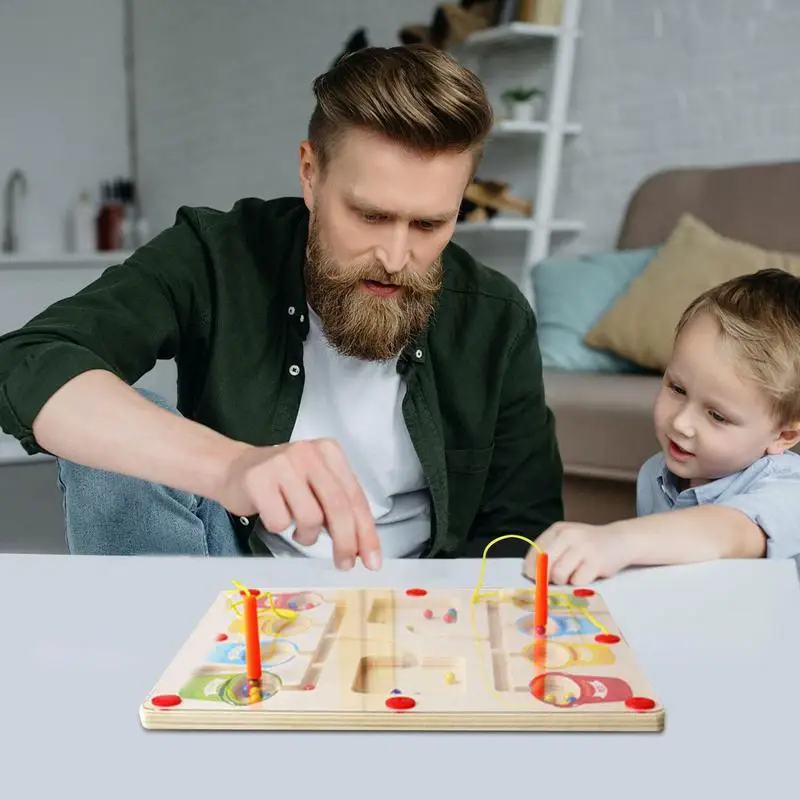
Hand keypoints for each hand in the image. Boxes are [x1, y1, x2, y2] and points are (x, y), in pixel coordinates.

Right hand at [216, 438, 379, 570]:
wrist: (233, 468)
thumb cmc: (281, 482)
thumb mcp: (316, 485)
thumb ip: (339, 507)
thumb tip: (363, 547)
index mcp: (329, 451)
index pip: (355, 496)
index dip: (367, 532)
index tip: (373, 561)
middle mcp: (309, 453)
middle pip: (338, 507)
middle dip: (346, 542)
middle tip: (345, 564)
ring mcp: (282, 464)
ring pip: (310, 517)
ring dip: (307, 535)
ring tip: (297, 530)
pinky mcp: (258, 479)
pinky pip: (280, 521)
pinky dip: (279, 528)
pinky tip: (274, 516)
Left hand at [523, 521, 635, 584]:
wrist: (620, 540)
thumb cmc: (588, 544)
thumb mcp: (566, 540)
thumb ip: (550, 551)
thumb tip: (531, 574)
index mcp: (558, 530)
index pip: (535, 550)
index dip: (530, 567)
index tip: (531, 576)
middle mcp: (568, 536)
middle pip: (544, 562)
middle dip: (544, 576)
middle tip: (550, 581)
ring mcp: (583, 548)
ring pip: (558, 574)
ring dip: (562, 581)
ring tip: (571, 576)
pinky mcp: (596, 562)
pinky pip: (577, 581)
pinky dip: (578, 583)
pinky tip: (585, 575)